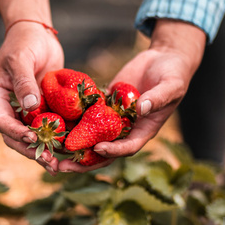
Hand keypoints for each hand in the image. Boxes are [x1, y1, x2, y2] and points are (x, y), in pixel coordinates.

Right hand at [0, 0, 63, 173]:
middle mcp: (11, 107)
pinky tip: (72, 148)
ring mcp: (27, 110)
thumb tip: (30, 107)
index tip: (33, 139)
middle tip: (50, 163)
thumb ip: (24, 83)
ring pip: (33, 137)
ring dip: (45, 151)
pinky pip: (49, 127)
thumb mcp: (21, 59)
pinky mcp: (44, 108)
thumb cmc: (24, 42)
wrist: (37, 33)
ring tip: (60, 165)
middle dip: (32, 151)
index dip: (16, 134)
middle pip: (16, 138)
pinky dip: (58, 139)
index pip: (3, 122)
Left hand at [59, 20, 205, 169]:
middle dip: (83, 161)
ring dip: (72, 144)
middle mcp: (126, 128)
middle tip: (62, 165)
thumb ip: (157, 98)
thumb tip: (141, 108)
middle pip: (103, 151)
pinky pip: (86, 114)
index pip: (127, 148)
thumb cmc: (174, 75)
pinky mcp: (104, 103)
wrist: (164, 59)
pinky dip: (71, 119)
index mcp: (144, 130)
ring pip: (90, 136)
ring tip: (50, 150)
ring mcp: (113, 117)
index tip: (98, 148)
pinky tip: (52, 121)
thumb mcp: (170, 86)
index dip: (113, 151)